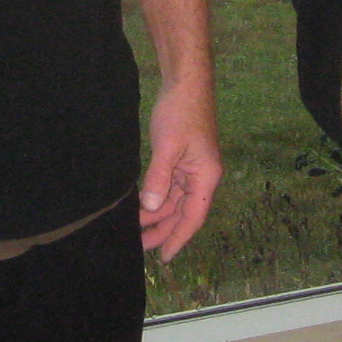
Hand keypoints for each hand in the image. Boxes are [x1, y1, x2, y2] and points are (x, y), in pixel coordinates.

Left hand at [139, 79, 222, 261]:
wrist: (185, 83)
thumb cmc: (181, 113)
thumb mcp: (167, 147)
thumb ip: (159, 179)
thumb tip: (150, 208)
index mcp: (205, 177)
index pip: (193, 217)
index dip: (178, 238)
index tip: (164, 258)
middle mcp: (201, 177)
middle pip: (182, 212)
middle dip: (162, 230)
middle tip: (139, 246)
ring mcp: (191, 168)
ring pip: (174, 201)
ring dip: (157, 215)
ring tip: (135, 229)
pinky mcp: (180, 159)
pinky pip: (168, 186)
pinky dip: (156, 198)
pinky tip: (141, 206)